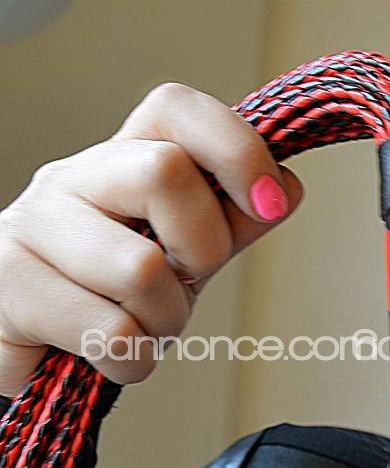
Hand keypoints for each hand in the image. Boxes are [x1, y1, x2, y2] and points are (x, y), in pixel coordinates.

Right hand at [0, 81, 302, 395]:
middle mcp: (69, 179)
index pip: (175, 108)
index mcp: (118, 160)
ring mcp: (29, 228)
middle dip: (202, 245)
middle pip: (163, 171)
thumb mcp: (180, 258)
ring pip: (140, 267)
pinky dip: (130, 359)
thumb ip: (229, 224)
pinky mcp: (7, 289)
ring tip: (141, 329)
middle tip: (185, 282)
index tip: (268, 203)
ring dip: (164, 320)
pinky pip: (109, 331)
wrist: (25, 353)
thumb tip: (285, 190)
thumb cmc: (105, 299)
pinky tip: (106, 355)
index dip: (235, 147)